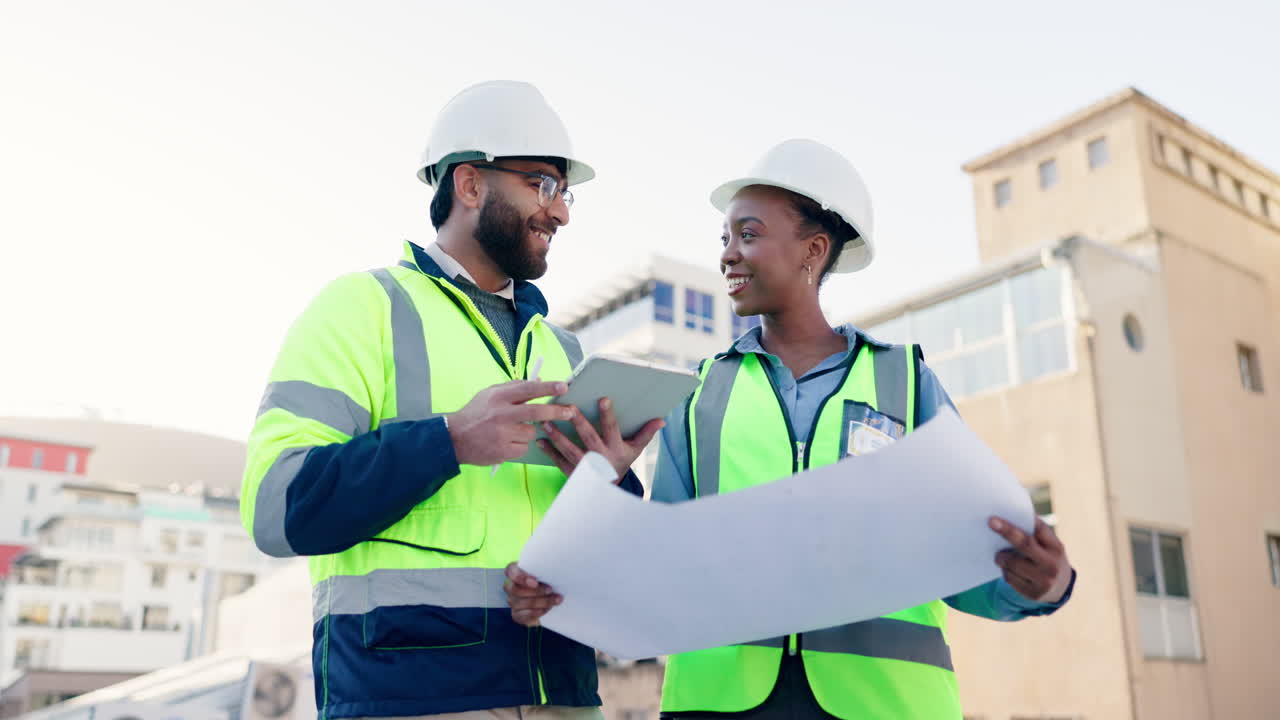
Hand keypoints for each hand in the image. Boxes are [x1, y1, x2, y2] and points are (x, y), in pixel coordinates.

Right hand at [446, 381, 573, 465]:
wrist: (454, 438)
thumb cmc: (476, 414)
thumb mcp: (490, 394)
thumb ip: (513, 388)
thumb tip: (538, 382)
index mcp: (498, 397)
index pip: (527, 389)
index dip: (547, 387)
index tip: (564, 386)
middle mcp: (501, 414)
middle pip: (536, 412)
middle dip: (556, 411)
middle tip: (570, 411)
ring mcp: (502, 434)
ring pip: (531, 431)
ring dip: (527, 431)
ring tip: (510, 431)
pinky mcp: (502, 451)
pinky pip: (524, 447)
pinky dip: (519, 445)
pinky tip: (505, 442)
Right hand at [504, 562, 560, 626]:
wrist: (548, 596)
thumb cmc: (546, 578)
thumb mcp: (545, 571)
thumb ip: (545, 568)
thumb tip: (557, 568)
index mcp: (514, 571)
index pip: (511, 571)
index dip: (521, 577)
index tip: (535, 582)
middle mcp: (510, 586)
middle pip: (515, 589)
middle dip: (535, 591)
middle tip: (550, 590)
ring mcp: (512, 601)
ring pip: (521, 603)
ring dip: (542, 601)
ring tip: (556, 599)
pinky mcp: (517, 615)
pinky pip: (524, 615)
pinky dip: (538, 612)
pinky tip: (549, 608)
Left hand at [537, 396, 664, 479]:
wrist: (609, 490)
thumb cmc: (621, 462)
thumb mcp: (635, 449)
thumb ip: (646, 433)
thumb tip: (662, 420)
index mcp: (616, 448)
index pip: (612, 429)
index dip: (608, 415)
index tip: (602, 399)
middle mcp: (601, 457)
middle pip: (589, 438)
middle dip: (578, 423)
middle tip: (567, 408)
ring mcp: (586, 467)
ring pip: (570, 450)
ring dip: (557, 437)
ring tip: (546, 423)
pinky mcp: (573, 474)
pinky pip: (559, 462)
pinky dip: (549, 452)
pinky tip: (539, 441)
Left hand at [989, 516, 1072, 602]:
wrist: (1060, 587)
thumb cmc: (1047, 556)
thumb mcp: (1049, 544)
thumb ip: (1035, 530)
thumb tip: (1011, 513)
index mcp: (1056, 548)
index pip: (1037, 531)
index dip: (1020, 523)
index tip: (996, 517)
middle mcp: (1052, 565)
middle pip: (1025, 544)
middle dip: (1007, 532)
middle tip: (991, 523)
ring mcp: (1044, 581)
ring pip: (1012, 564)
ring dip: (1001, 557)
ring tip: (1000, 555)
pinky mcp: (1033, 594)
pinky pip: (1010, 579)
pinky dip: (1005, 571)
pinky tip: (1008, 569)